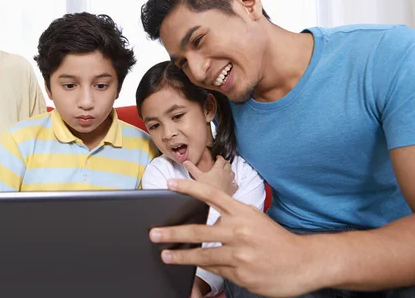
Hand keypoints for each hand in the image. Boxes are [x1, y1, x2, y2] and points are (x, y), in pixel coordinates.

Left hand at [149, 179, 318, 296]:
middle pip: (198, 230)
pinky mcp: (242, 274)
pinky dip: (206, 270)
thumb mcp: (254, 218)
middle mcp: (239, 231)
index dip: (188, 188)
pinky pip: (217, 271)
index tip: (169, 183)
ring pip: (203, 255)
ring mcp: (240, 254)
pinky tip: (194, 269)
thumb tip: (203, 220)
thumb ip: (230, 217)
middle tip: (154, 233)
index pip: (210, 196)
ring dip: (181, 256)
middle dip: (173, 232)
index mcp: (242, 212)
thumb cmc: (275, 239)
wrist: (303, 262)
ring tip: (165, 255)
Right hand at [184, 155, 237, 195]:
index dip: (219, 157)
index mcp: (218, 169)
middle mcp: (226, 173)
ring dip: (230, 171)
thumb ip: (192, 168)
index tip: (217, 157)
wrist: (215, 200)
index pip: (221, 159)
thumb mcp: (197, 177)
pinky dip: (233, 182)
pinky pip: (235, 184)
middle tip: (221, 163)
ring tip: (226, 171)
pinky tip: (231, 183)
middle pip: (228, 165)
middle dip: (225, 162)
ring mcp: (230, 181)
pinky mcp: (232, 189)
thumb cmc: (207, 188)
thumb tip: (185, 162)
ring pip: (232, 173)